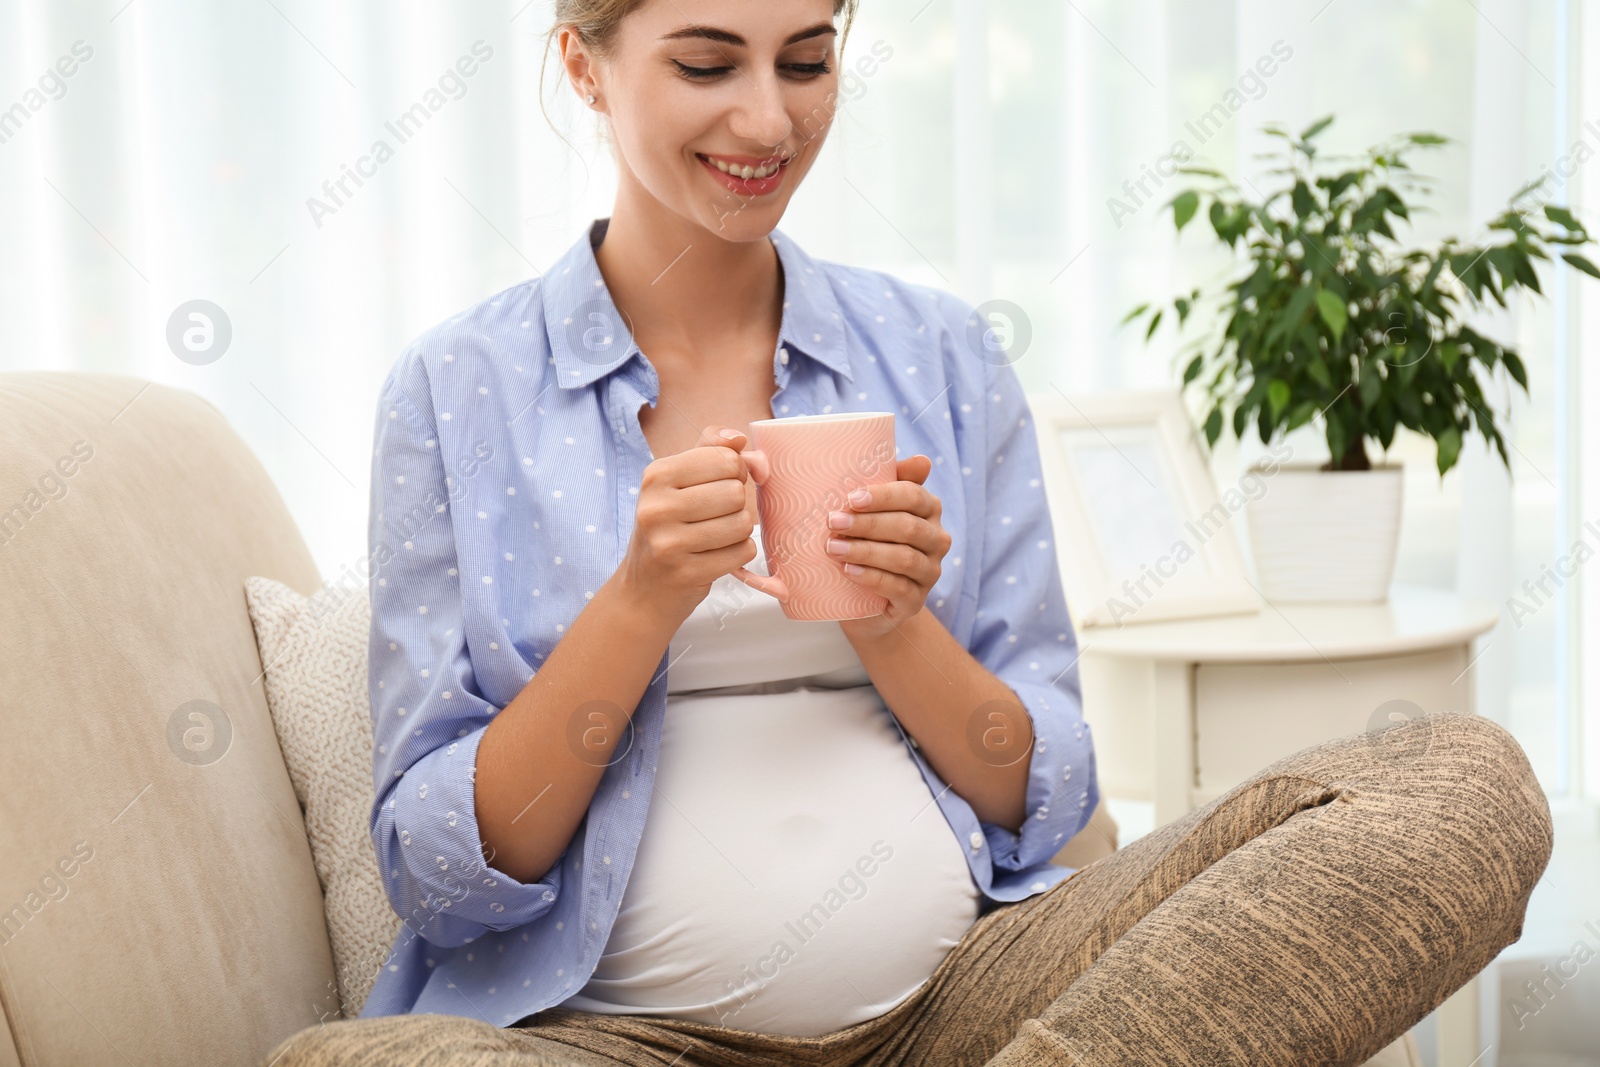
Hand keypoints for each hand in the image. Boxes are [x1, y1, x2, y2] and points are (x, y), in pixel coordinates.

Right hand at [615, 426, 758, 628]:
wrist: (644, 588)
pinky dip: (738, 554)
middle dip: (736, 505)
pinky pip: (742, 553)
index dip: (734, 472)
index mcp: (656, 476)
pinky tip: (716, 556)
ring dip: (739, 531)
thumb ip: (710, 451)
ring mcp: (668, 543)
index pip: (725, 459)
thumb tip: (739, 438)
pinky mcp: (686, 573)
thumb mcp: (678, 481)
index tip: (718, 486)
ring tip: (716, 537)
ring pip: (742, 523)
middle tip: (715, 517)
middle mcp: (656, 507)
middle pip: (735, 492)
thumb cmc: (669, 527)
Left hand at [828, 454, 949, 641]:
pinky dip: (872, 578)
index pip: (913, 496)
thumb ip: (891, 480)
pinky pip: (899, 588)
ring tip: (833, 548)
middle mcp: (936, 540)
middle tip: (832, 522)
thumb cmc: (869, 542)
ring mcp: (930, 573)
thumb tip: (921, 460)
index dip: (883, 496)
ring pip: (904, 558)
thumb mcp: (875, 509)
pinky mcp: (916, 601)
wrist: (867, 601)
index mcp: (929, 510)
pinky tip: (849, 572)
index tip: (850, 498)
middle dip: (868, 523)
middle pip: (907, 527)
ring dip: (865, 551)